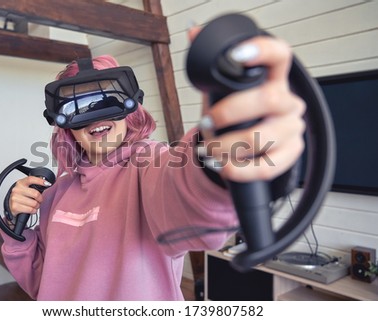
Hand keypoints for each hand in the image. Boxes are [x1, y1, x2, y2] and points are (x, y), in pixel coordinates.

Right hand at [9, 176, 47, 215]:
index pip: (31, 179)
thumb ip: (34, 186)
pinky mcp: (15, 207)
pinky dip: (34, 211)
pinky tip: (31, 209)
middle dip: (40, 199)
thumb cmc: (20, 196)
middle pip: (35, 194)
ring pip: (34, 203)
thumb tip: (46, 184)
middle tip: (39, 200)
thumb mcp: (25, 188)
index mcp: (20, 183)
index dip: (40, 181)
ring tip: (34, 205)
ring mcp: (15, 198)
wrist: (11, 205)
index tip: (47, 184)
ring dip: (37, 206)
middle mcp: (17, 190)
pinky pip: (30, 210)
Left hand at [189, 28, 305, 182]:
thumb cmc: (237, 115)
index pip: (279, 55)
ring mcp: (292, 129)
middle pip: (269, 99)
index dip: (261, 51)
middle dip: (230, 113)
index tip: (235, 56)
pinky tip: (221, 166)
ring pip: (264, 137)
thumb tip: (193, 31)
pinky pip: (267, 167)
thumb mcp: (222, 91)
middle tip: (206, 124)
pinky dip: (238, 169)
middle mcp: (288, 102)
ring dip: (227, 146)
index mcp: (273, 79)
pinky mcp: (291, 155)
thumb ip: (211, 65)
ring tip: (207, 150)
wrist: (248, 147)